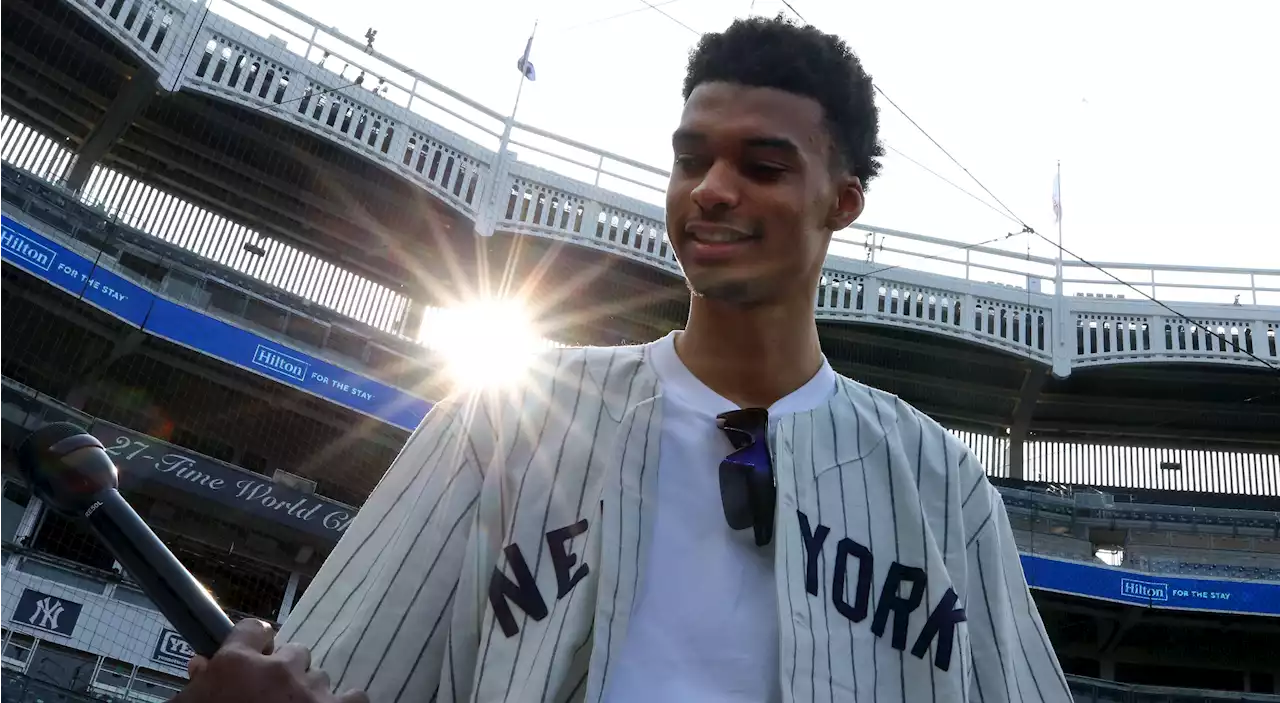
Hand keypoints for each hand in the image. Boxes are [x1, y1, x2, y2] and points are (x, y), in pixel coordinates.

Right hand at [177, 619, 367, 702]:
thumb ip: (199, 684)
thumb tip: (201, 665)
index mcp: (236, 665)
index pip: (253, 630)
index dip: (256, 644)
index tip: (256, 658)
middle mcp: (277, 669)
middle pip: (294, 653)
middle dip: (286, 672)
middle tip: (272, 698)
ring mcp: (310, 690)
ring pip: (319, 676)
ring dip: (309, 692)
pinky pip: (354, 697)